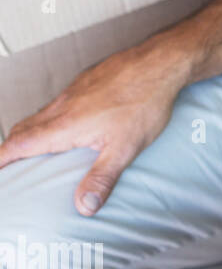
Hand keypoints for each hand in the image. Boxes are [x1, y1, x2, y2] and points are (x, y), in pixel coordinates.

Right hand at [0, 47, 182, 216]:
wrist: (160, 62)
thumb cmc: (145, 101)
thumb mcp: (125, 148)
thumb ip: (102, 177)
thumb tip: (84, 206)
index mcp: (64, 124)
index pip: (19, 144)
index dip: (2, 159)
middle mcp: (62, 106)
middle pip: (23, 129)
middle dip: (11, 149)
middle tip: (9, 166)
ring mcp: (74, 91)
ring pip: (41, 114)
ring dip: (32, 132)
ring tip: (37, 151)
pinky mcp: (86, 82)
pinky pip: (59, 103)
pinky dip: (52, 118)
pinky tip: (70, 126)